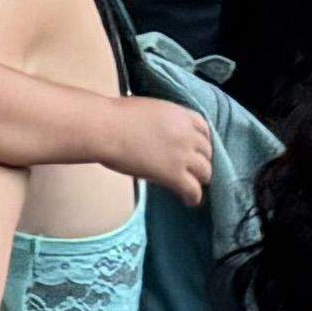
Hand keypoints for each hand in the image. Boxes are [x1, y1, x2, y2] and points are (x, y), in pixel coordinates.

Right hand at [106, 93, 220, 202]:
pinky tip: (188, 201)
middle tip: (191, 169)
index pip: (204, 128)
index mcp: (179, 114)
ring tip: (191, 186)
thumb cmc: (113, 116)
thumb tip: (156, 132)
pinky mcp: (174, 174)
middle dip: (201, 160)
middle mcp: (187, 134)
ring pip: (205, 172)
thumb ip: (160, 120)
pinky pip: (194, 190)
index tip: (196, 148)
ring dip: (199, 179)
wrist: (104, 128)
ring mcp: (182, 155)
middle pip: (207, 151)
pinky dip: (194, 197)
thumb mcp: (146, 109)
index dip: (202, 140)